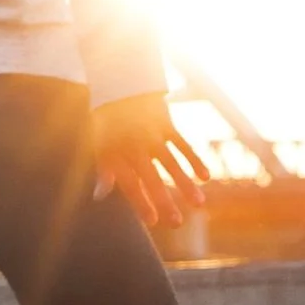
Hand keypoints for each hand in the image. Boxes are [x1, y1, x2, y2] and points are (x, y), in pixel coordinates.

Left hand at [91, 93, 210, 229]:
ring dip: (185, 183)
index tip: (153, 221)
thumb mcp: (98, 142)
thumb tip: (98, 197)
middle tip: (177, 222)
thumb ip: (103, 170)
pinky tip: (205, 176)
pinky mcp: (167, 124)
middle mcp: (137, 146)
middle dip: (164, 201)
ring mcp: (154, 135)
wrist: (119, 82)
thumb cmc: (107, 119)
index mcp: (118, 153)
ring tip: (199, 204)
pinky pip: (183, 144)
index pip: (130, 183)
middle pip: (152, 178)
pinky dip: (195, 160)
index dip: (141, 203)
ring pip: (172, 163)